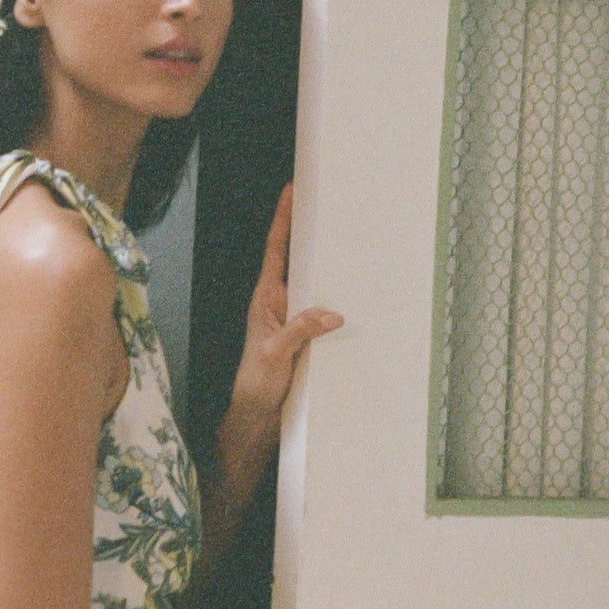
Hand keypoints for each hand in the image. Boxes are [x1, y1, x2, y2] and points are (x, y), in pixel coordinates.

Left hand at [229, 180, 342, 440]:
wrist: (255, 416)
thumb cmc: (256, 384)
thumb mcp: (276, 354)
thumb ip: (300, 330)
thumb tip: (331, 312)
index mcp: (265, 299)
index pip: (275, 250)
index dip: (282, 220)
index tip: (290, 192)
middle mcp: (278, 302)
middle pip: (295, 258)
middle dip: (308, 231)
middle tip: (327, 203)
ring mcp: (291, 318)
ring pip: (312, 282)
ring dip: (327, 263)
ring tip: (347, 239)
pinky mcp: (304, 335)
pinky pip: (323, 308)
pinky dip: (337, 296)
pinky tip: (354, 293)